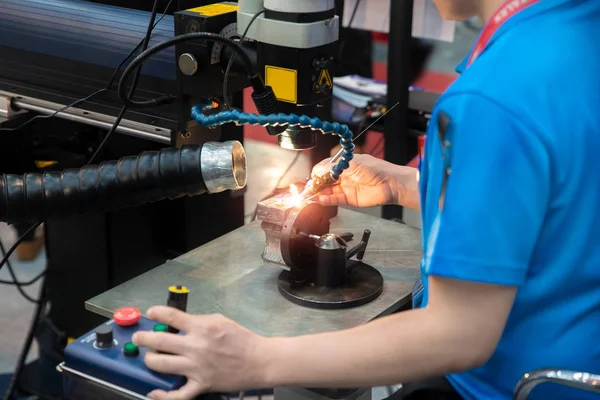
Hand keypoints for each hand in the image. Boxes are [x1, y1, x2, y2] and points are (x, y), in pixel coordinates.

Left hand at [133, 307, 268, 399]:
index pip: (171, 316)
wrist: (259, 361)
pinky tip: (153, 392)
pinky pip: (178, 395)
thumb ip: (199, 321)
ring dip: (150, 360)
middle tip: (139, 338)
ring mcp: (196, 368)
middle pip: (159, 341)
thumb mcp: (221, 320)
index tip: (150, 313)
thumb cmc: (242, 338)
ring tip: (149, 358)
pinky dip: (163, 396)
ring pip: (161, 365)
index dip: (156, 313)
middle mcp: (195, 347)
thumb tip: (180, 323)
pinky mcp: (201, 385)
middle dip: (143, 338)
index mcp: (201, 327)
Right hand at [313, 154, 418, 208]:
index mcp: (345, 164)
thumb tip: (316, 170)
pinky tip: (320, 199)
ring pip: (329, 191)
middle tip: (307, 189)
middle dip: (316, 184)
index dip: (317, 173)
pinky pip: (336, 200)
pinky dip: (327, 200)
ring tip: (311, 196)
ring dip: (320, 193)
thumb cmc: (375, 169)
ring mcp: (347, 188)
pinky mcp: (350, 199)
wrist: (390, 183)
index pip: (326, 168)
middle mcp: (345, 176)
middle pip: (326, 181)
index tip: (311, 177)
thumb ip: (332, 168)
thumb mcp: (351, 164)